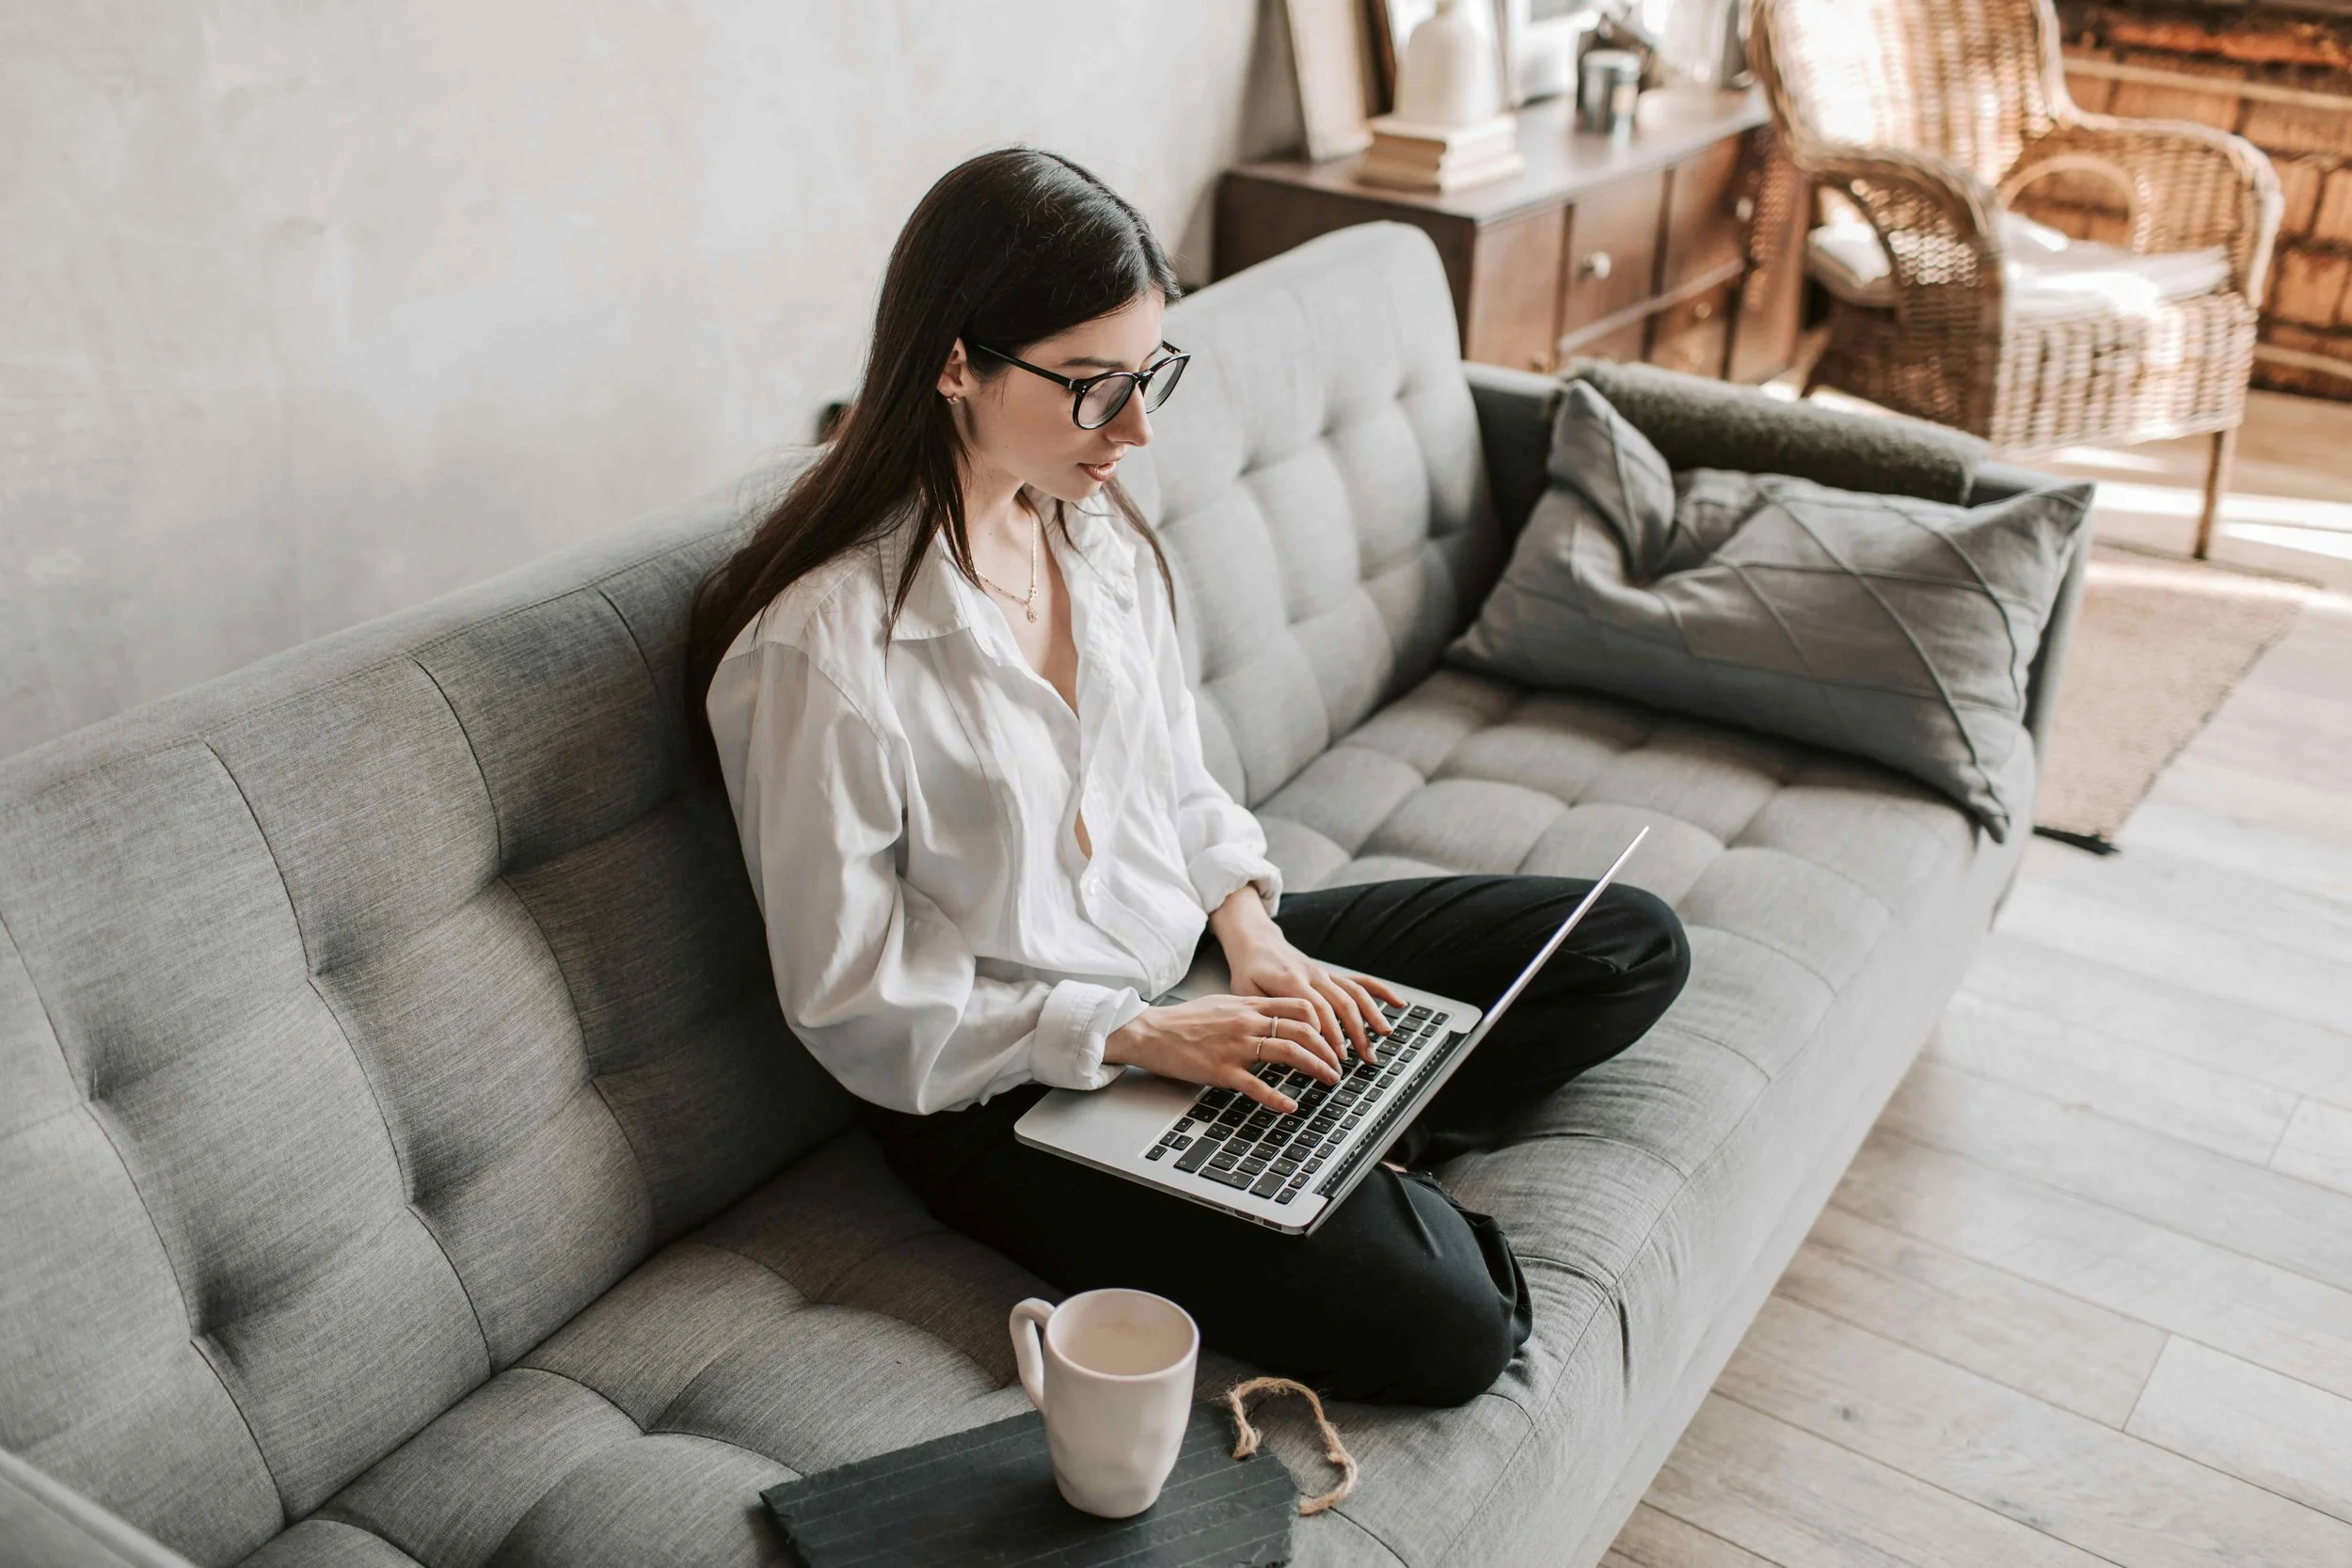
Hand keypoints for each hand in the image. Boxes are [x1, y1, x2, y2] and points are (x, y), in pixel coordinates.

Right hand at [1104, 995, 1347, 1113]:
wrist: (1152, 1032)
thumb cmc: (1185, 1021)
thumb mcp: (1223, 1004)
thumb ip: (1250, 1008)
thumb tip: (1275, 1015)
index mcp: (1249, 1005)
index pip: (1300, 1006)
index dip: (1324, 1022)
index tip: (1334, 1037)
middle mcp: (1247, 1022)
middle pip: (1303, 1029)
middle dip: (1328, 1049)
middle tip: (1339, 1064)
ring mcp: (1237, 1046)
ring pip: (1289, 1051)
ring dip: (1316, 1067)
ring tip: (1329, 1079)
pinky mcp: (1223, 1070)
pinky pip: (1257, 1086)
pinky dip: (1278, 1098)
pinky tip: (1291, 1107)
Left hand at [1221, 927, 1403, 1068]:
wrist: (1256, 942)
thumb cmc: (1248, 972)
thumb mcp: (1246, 993)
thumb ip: (1267, 1012)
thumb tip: (1285, 1037)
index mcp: (1291, 980)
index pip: (1316, 1010)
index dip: (1328, 1034)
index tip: (1335, 1057)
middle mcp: (1313, 975)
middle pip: (1341, 1004)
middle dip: (1355, 1032)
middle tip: (1363, 1058)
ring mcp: (1325, 974)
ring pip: (1354, 994)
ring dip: (1371, 1016)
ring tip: (1383, 1038)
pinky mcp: (1332, 975)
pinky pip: (1359, 982)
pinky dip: (1380, 991)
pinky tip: (1398, 1003)